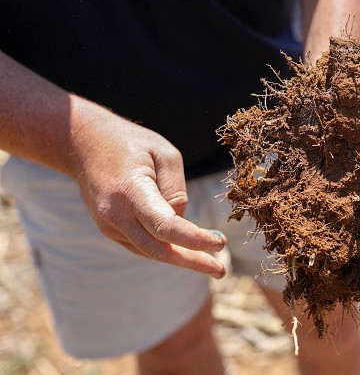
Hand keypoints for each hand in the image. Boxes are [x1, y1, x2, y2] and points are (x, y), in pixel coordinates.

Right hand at [69, 100, 226, 277]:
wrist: (84, 143)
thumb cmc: (131, 144)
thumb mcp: (165, 154)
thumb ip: (176, 191)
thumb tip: (181, 222)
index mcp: (130, 191)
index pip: (166, 227)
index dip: (195, 241)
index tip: (220, 244)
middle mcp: (115, 214)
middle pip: (159, 249)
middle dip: (193, 262)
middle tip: (221, 270)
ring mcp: (109, 225)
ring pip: (151, 251)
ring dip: (181, 258)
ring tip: (211, 263)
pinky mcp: (109, 229)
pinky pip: (143, 244)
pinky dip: (166, 248)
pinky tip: (186, 248)